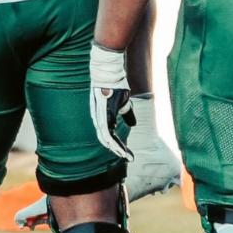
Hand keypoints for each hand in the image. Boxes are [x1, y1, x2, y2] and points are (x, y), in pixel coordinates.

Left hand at [89, 43, 133, 160]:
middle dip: (119, 151)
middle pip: (107, 141)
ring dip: (118, 149)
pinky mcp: (103, 116)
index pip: (109, 136)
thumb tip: (133, 124)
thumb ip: (127, 114)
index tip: (127, 153)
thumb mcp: (124, 103)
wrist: (110, 73)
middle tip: (129, 158)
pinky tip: (121, 148)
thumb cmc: (116, 86)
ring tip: (127, 156)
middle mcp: (100, 120)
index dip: (118, 145)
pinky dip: (114, 143)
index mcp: (104, 118)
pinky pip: (107, 133)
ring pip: (107, 140)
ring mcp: (100, 118)